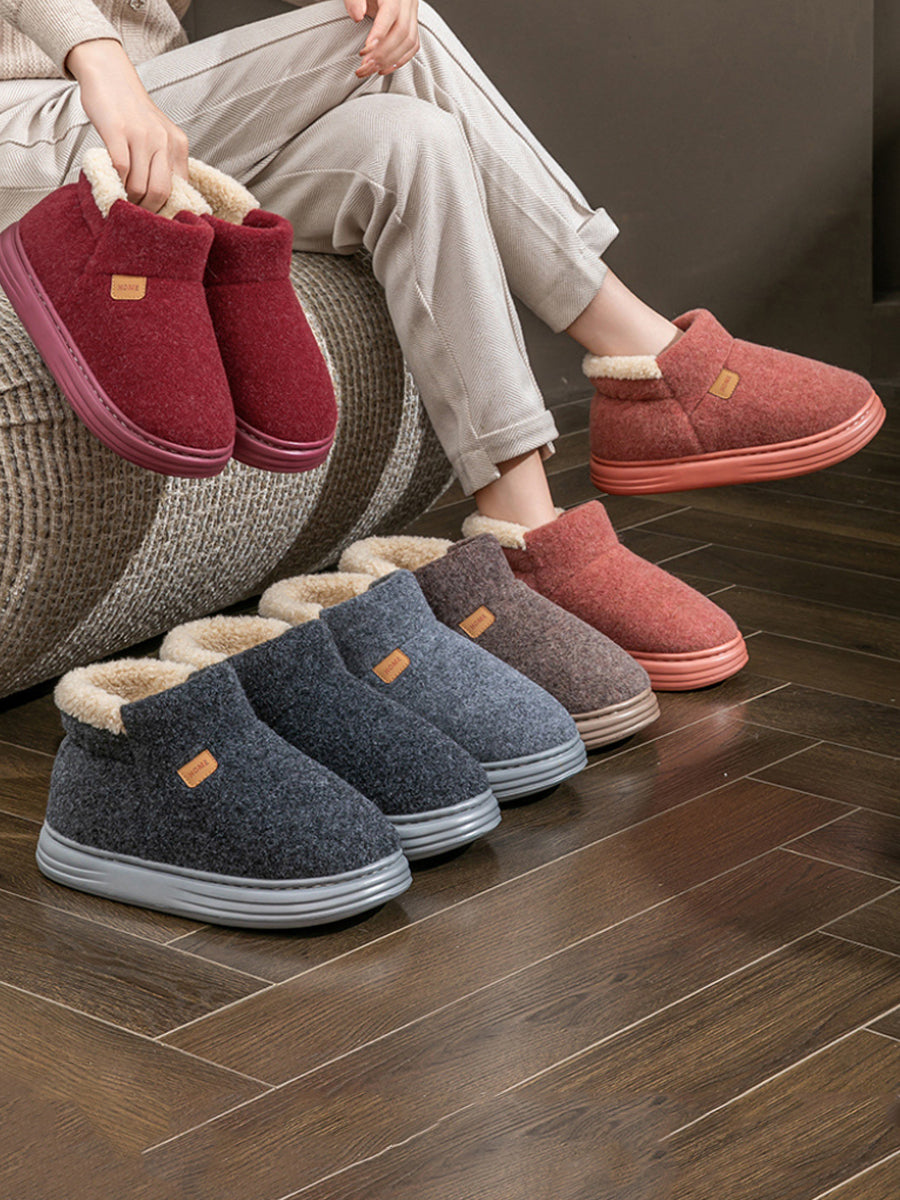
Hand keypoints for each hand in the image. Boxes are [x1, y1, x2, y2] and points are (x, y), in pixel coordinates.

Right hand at [66, 38, 188, 211]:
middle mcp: (163, 139)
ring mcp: (140, 135)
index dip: (167, 209)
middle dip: (147, 208)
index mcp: (177, 144)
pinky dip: (116, 182)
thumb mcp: (158, 134)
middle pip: (161, 192)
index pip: (180, 189)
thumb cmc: (131, 110)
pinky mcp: (117, 131)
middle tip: (135, 211)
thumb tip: (164, 199)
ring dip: (129, 198)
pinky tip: (112, 183)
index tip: (156, 218)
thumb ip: (164, 162)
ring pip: (140, 185)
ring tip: (122, 197)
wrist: (110, 74)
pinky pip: (121, 169)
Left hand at [345, 0, 419, 77]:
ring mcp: (412, 15)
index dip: (380, 33)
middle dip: (383, 52)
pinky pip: (412, 46)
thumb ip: (355, 0)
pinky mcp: (413, 26)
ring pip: (409, 42)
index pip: (391, 12)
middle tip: (366, 64)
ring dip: (390, 60)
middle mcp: (407, 3)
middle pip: (402, 31)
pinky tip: (385, 67)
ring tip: (373, 68)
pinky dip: (399, 60)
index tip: (367, 48)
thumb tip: (357, 16)